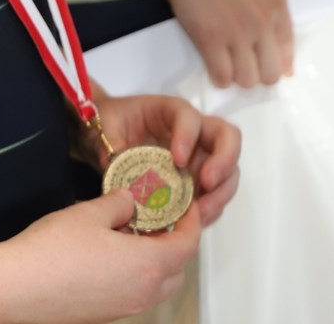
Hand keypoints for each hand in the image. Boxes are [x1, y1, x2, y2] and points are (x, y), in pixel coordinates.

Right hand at [1, 192, 199, 323]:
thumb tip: (129, 201)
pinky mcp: (105, 314)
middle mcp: (142, 293)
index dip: (191, 221)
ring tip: (131, 233)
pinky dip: (134, 274)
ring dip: (154, 260)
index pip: (188, 245)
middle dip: (175, 243)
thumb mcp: (90, 213)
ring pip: (156, 285)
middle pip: (177, 269)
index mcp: (148, 265)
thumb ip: (118, 203)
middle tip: (161, 218)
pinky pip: (134, 293)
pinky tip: (109, 253)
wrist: (17, 288)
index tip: (187, 205)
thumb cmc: (52, 254)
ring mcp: (124, 308)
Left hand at [87, 93, 241, 227]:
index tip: (178, 160)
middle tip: (207, 184)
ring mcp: (200, 156)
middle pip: (226, 138)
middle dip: (223, 162)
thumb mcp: (105, 128)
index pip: (189, 117)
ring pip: (228, 169)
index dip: (189, 136)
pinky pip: (215, 193)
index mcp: (169, 111)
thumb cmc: (111, 122)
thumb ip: (113, 148)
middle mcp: (193, 131)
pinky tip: (196, 222)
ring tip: (201, 213)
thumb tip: (125, 183)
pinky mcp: (198, 179)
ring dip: (220, 192)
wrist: (108, 135)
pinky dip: (211, 208)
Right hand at [147, 0, 293, 88]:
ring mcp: (238, 32)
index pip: (288, 50)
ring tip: (223, 63)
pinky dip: (217, 77)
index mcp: (277, 1)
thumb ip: (267, 5)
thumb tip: (269, 39)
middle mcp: (263, 20)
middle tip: (240, 64)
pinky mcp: (210, 38)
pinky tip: (211, 64)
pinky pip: (222, 77)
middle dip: (256, 73)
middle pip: (270, 73)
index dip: (275, 62)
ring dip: (236, 76)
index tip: (262, 64)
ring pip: (247, 80)